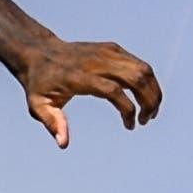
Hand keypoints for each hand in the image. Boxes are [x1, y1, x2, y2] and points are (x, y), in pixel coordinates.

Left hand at [17, 38, 160, 148]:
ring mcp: (107, 52)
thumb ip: (52, 123)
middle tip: (146, 120)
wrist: (39, 52)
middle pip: (137, 77)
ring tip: (150, 111)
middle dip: (149, 101)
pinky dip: (148, 80)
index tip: (130, 126)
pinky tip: (144, 96)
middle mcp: (97, 61)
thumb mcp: (38, 105)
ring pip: (144, 68)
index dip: (127, 109)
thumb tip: (63, 144)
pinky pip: (138, 63)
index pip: (114, 91)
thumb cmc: (40, 83)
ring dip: (154, 91)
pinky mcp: (112, 48)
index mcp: (81, 76)